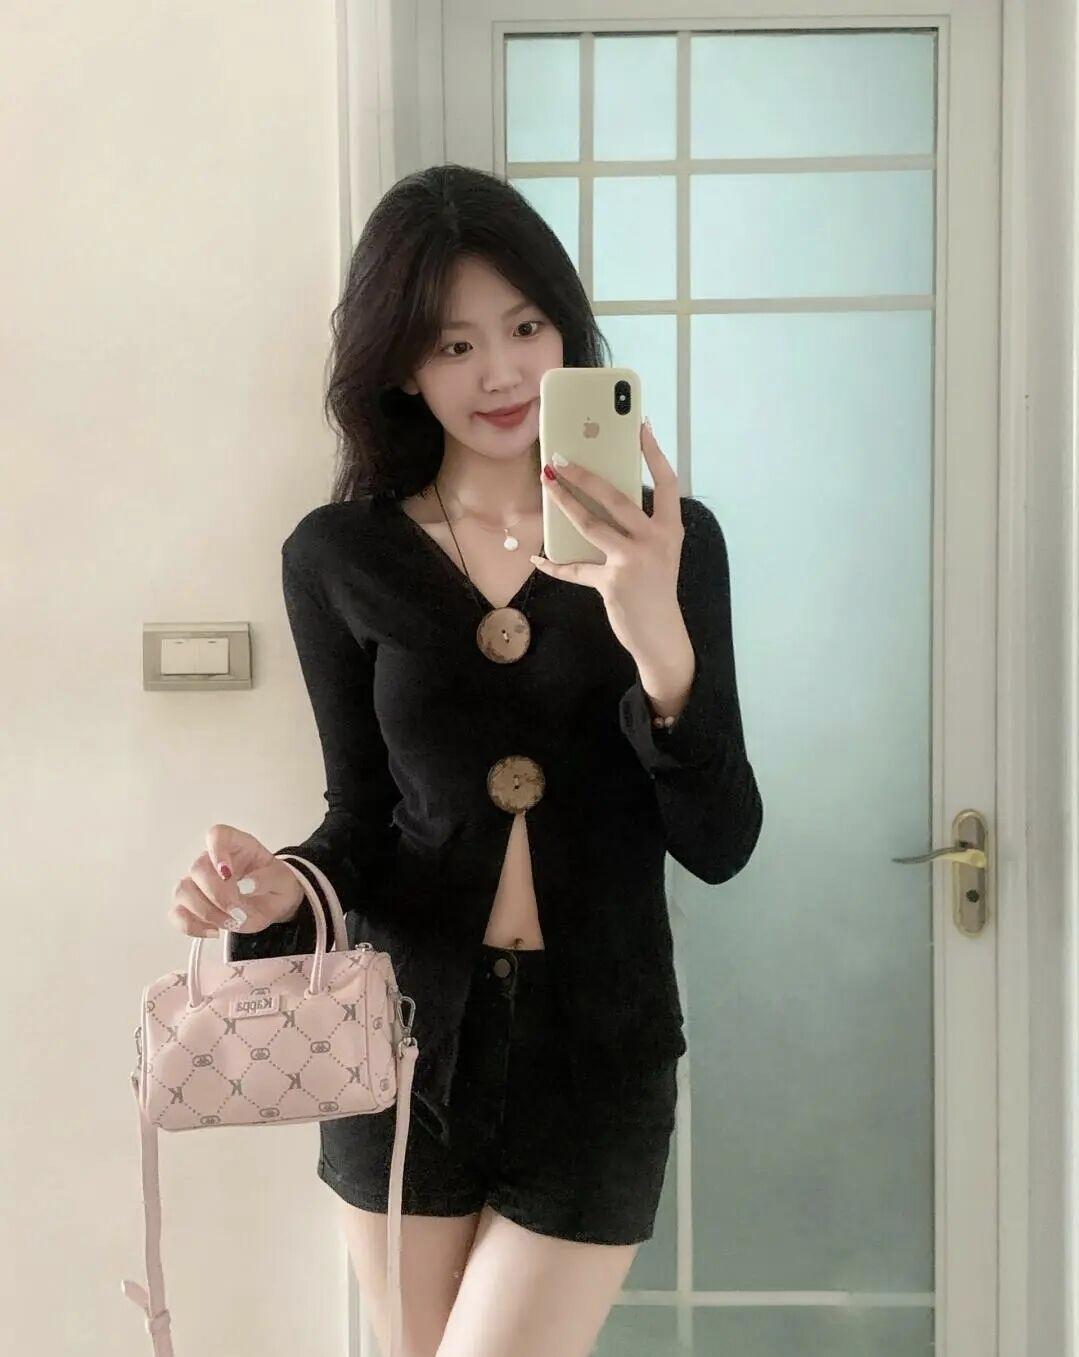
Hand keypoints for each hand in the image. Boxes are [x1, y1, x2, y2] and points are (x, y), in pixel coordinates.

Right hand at [168, 824, 304, 939]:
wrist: (274, 901)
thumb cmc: (275, 884)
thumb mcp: (282, 881)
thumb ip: (266, 881)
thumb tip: (245, 889)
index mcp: (237, 846)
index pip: (217, 835)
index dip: (217, 851)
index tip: (228, 873)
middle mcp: (212, 860)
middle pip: (197, 868)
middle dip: (217, 895)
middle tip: (238, 911)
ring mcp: (198, 882)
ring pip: (183, 891)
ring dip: (206, 912)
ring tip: (231, 922)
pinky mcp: (191, 905)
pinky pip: (178, 914)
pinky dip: (193, 926)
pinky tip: (215, 931)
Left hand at [530, 417, 688, 662]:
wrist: (661, 635)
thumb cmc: (655, 588)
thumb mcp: (659, 553)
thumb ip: (639, 527)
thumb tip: (602, 496)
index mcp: (670, 529)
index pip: (667, 482)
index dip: (653, 453)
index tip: (640, 426)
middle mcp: (655, 541)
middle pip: (616, 497)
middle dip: (585, 475)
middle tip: (561, 458)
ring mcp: (633, 561)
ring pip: (591, 524)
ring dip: (564, 502)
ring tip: (547, 484)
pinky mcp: (612, 582)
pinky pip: (575, 568)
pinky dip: (554, 565)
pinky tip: (538, 558)